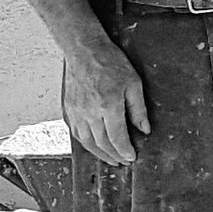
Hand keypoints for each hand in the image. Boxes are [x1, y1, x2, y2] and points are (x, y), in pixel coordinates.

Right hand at [63, 42, 149, 166]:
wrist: (84, 50)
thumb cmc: (110, 62)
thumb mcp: (133, 82)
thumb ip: (138, 109)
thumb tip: (144, 129)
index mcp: (108, 106)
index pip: (117, 138)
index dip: (125, 150)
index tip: (132, 157)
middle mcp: (90, 113)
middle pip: (102, 144)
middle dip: (114, 156)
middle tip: (124, 161)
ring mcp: (77, 113)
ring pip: (87, 143)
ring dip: (100, 154)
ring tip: (111, 158)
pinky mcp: (68, 110)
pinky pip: (77, 134)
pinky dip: (87, 144)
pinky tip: (95, 146)